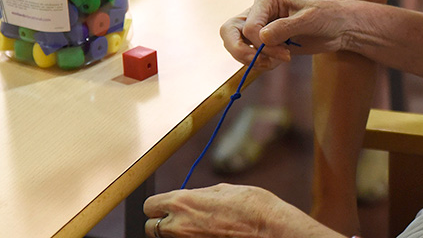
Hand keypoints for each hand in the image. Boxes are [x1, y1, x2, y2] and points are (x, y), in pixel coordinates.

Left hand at [144, 184, 339, 237]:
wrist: (272, 231)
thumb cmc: (255, 208)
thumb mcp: (225, 190)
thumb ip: (201, 195)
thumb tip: (194, 198)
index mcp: (183, 203)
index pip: (150, 205)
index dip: (159, 205)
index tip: (167, 206)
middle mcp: (179, 226)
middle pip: (151, 228)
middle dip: (162, 223)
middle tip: (179, 220)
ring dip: (175, 234)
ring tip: (196, 228)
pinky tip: (207, 236)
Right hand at [219, 0, 356, 66]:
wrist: (339, 28)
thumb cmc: (327, 16)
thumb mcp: (309, 20)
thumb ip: (286, 27)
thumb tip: (262, 37)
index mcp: (265, 0)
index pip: (249, 27)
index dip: (262, 45)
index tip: (286, 54)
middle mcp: (257, 12)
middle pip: (228, 32)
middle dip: (240, 52)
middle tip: (262, 63)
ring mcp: (259, 28)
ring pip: (235, 45)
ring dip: (252, 60)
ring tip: (277, 61)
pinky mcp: (264, 43)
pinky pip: (250, 56)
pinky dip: (262, 63)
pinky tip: (282, 60)